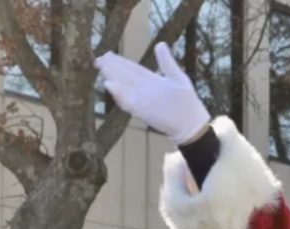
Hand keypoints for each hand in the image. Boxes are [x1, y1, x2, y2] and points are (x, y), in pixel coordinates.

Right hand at [94, 42, 209, 143]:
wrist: (192, 123)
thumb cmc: (187, 102)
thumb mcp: (177, 77)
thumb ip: (166, 62)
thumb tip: (160, 44)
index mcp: (151, 81)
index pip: (132, 69)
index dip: (120, 62)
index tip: (108, 53)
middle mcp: (143, 90)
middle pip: (124, 76)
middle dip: (111, 67)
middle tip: (98, 58)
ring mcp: (141, 100)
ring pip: (122, 87)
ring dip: (112, 77)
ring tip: (101, 67)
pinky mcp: (142, 111)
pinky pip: (126, 102)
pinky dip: (118, 94)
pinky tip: (109, 85)